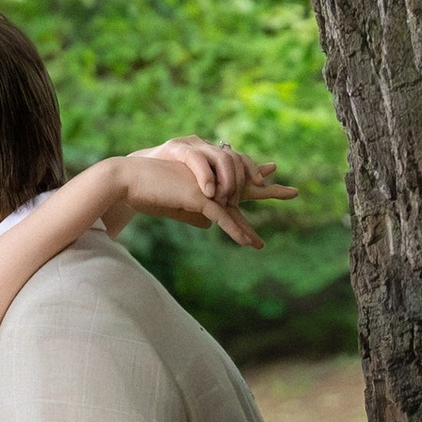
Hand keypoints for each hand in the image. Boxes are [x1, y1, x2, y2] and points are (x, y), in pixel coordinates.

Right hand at [100, 141, 294, 247]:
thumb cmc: (146, 192)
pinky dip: (235, 231)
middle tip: (293, 192)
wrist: (129, 181)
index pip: (233, 184)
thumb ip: (193, 213)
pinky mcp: (200, 197)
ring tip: (259, 243)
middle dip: (269, 191)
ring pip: (234, 209)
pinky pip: (223, 217)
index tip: (270, 178)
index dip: (253, 183)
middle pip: (244, 189)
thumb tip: (208, 224)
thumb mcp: (173, 205)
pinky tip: (247, 242)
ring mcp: (206, 188)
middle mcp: (210, 181)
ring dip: (247, 229)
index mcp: (204, 180)